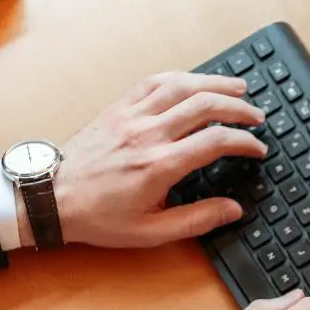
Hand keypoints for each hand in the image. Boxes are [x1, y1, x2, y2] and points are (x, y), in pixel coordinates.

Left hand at [21, 72, 267, 247]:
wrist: (52, 198)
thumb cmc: (98, 218)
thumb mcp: (151, 232)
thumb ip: (197, 220)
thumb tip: (233, 210)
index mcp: (159, 166)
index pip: (215, 142)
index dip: (244, 142)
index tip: (257, 149)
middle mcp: (148, 134)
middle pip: (205, 104)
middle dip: (239, 107)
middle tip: (257, 117)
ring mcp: (132, 116)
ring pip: (182, 85)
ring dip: (215, 83)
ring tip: (238, 87)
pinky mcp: (118, 108)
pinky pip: (154, 82)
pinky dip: (180, 77)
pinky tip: (195, 80)